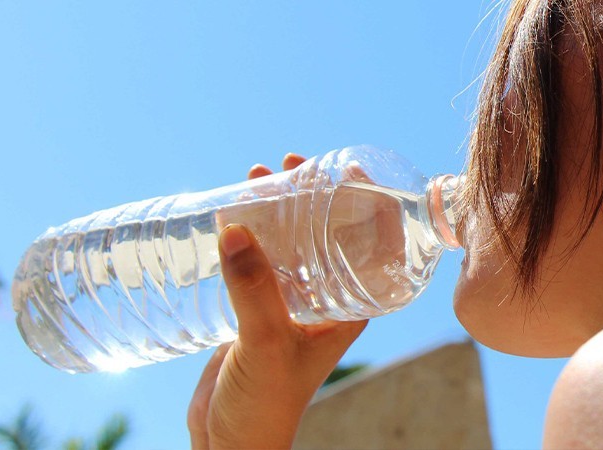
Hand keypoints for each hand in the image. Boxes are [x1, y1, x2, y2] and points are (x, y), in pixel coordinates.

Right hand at [188, 154, 367, 449]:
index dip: (369, 205)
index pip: (373, 247)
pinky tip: (229, 217)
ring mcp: (290, 305)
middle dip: (313, 198)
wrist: (231, 443)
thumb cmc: (266, 405)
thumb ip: (255, 288)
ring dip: (276, 212)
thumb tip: (236, 227)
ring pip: (290, 245)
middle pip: (329, 237)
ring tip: (254, 180)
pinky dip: (247, 237)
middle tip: (289, 166)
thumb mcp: (266, 342)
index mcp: (349, 309)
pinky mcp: (256, 311)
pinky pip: (258, 263)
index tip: (350, 169)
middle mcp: (326, 302)